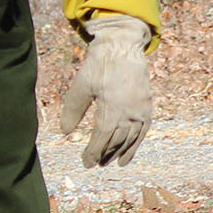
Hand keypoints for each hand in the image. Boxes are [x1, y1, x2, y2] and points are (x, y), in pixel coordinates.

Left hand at [59, 15, 153, 166]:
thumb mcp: (80, 86)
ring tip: (111, 163)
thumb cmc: (99, 66)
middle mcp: (128, 113)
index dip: (93, 153)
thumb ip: (73, 111)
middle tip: (96, 164)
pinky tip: (128, 154)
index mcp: (111, 109)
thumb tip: (65, 132)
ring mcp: (140, 111)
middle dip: (105, 155)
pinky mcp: (147, 107)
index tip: (86, 162)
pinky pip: (143, 132)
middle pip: (116, 142)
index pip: (101, 139)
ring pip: (130, 140)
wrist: (122, 48)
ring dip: (119, 153)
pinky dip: (136, 145)